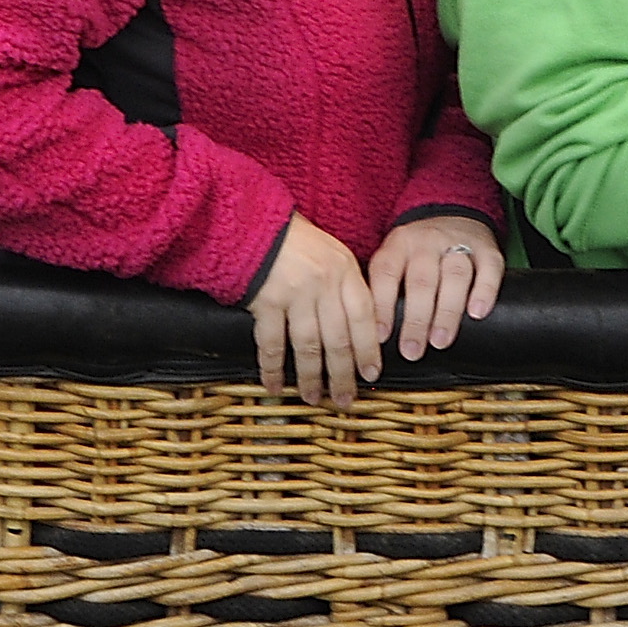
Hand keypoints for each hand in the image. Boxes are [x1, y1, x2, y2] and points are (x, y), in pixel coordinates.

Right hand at [247, 217, 380, 406]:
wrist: (256, 225)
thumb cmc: (297, 242)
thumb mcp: (332, 254)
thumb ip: (346, 286)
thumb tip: (360, 328)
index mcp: (345, 270)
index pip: (365, 317)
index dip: (368, 349)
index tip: (371, 374)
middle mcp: (324, 283)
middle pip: (338, 339)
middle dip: (342, 375)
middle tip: (345, 401)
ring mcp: (295, 293)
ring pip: (308, 346)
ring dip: (311, 378)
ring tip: (314, 398)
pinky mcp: (266, 302)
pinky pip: (272, 344)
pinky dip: (272, 368)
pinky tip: (274, 386)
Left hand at [366, 215, 503, 363]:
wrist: (453, 214)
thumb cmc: (417, 251)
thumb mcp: (394, 257)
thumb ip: (383, 288)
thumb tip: (370, 336)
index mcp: (399, 245)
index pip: (387, 274)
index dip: (383, 306)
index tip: (380, 337)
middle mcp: (427, 241)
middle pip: (421, 279)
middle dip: (416, 318)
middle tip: (412, 350)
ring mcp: (458, 242)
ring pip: (454, 274)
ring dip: (447, 310)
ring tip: (440, 341)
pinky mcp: (486, 248)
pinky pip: (489, 268)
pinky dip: (484, 290)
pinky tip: (477, 312)